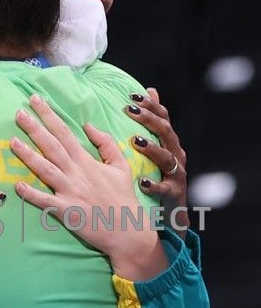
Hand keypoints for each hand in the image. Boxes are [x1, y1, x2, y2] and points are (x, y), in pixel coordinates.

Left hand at [9, 94, 166, 279]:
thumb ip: (105, 143)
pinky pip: (46, 201)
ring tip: (13, 141)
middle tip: (18, 112)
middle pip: (52, 146)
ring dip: (29, 156)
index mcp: (86, 161)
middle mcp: (76, 173)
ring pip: (46, 169)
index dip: (49, 116)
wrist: (128, 231)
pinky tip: (17, 186)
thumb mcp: (120, 166)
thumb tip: (88, 125)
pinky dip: (32, 194)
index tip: (35, 101)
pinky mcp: (66, 211)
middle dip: (35, 128)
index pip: (64, 133)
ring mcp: (70, 192)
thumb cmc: (123, 198)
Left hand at [125, 88, 188, 235]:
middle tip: (129, 110)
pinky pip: (165, 189)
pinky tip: (143, 182)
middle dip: (149, 120)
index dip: (151, 106)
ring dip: (152, 149)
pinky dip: (155, 186)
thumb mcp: (156, 151)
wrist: (171, 217)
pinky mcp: (175, 195)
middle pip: (166, 132)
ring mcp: (177, 175)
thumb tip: (151, 90)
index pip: (163, 119)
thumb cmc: (160, 180)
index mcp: (170, 144)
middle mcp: (177, 156)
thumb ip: (153, 123)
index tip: (132, 96)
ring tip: (136, 141)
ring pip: (168, 158)